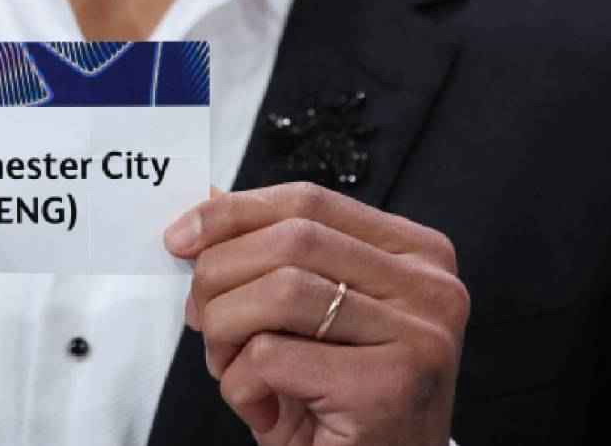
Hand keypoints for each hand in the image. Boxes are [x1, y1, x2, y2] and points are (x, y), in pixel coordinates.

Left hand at [165, 183, 468, 445]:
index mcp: (415, 254)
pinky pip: (271, 357)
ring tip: (232, 369)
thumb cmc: (337, 401)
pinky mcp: (387, 388)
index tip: (180, 237)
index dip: (234, 213)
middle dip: (219, 276)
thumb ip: (273, 256)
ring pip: (277, 292)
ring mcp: (418, 337)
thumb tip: (207, 204)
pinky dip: (241, 385)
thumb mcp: (307, 316)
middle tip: (200, 320)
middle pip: (290, 240)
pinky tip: (263, 410)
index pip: (309, 201)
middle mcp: (430, 288)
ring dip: (226, 334)